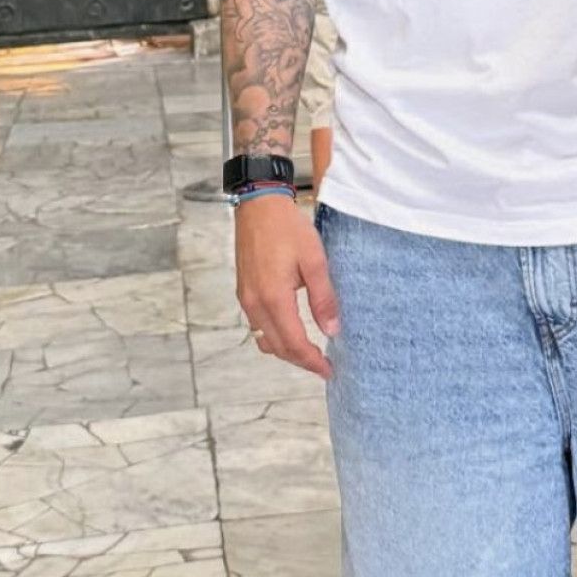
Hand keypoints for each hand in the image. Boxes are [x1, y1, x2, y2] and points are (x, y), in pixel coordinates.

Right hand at [235, 193, 338, 378]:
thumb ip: (323, 298)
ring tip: (310, 351)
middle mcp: (255, 303)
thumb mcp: (314, 260)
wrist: (258, 206)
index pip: (294, 344)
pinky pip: (257, 325)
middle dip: (301, 361)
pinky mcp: (244, 292)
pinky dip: (274, 336)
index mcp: (274, 298)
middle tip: (323, 365)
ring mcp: (246, 299)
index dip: (312, 361)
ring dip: (286, 350)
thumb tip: (332, 330)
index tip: (329, 370)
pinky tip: (291, 330)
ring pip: (265, 339)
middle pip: (277, 348)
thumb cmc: (287, 228)